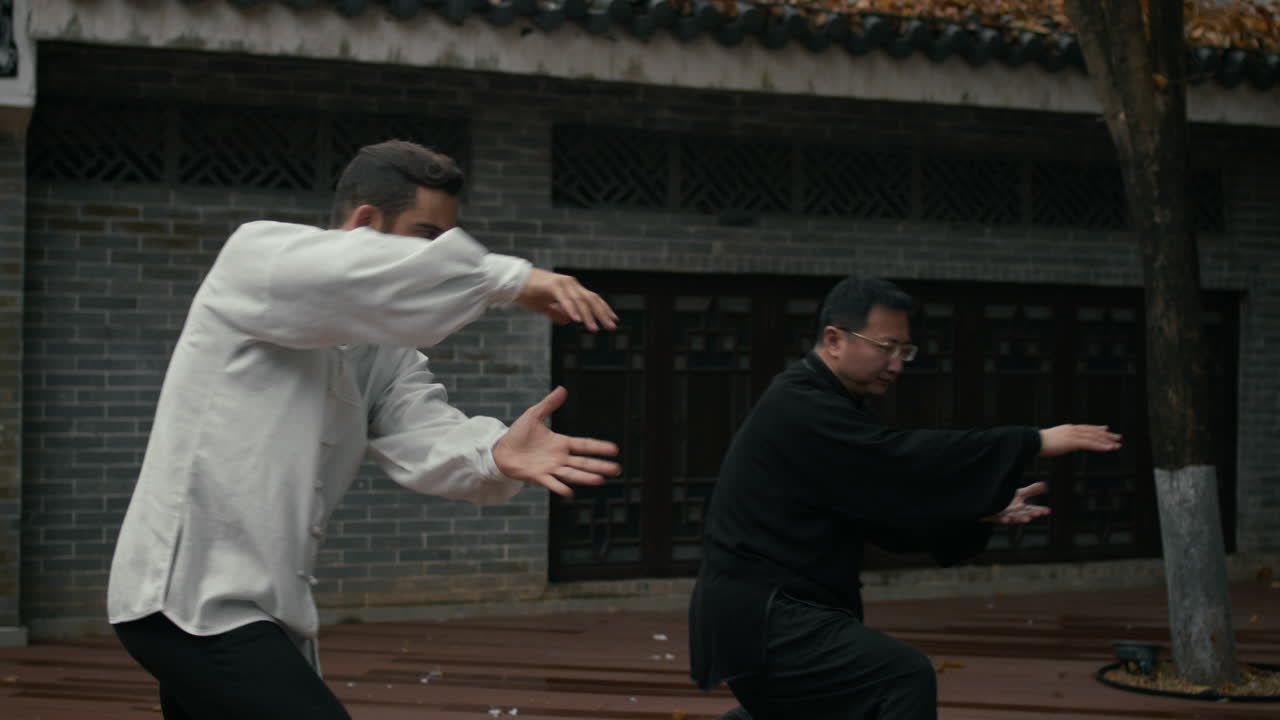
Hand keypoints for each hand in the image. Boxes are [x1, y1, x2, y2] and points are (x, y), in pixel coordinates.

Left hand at [493, 386, 620, 496]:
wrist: (500, 450)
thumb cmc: (518, 434)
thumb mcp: (534, 415)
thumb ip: (549, 404)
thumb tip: (562, 389)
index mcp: (561, 443)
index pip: (584, 445)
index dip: (599, 447)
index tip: (614, 449)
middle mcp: (559, 457)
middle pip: (583, 462)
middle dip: (600, 466)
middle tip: (616, 470)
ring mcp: (550, 468)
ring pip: (571, 473)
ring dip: (585, 477)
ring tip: (600, 480)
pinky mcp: (537, 476)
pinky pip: (551, 482)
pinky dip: (559, 487)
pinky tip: (569, 491)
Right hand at [516, 268, 617, 330]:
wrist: (512, 282)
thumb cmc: (528, 293)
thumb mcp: (545, 306)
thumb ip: (556, 312)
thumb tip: (567, 321)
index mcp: (571, 288)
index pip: (592, 298)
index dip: (604, 309)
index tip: (614, 320)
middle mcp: (570, 284)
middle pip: (591, 300)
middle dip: (602, 314)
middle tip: (612, 327)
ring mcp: (562, 284)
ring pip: (580, 301)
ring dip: (588, 316)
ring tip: (594, 329)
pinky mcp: (552, 286)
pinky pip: (564, 300)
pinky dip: (571, 310)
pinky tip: (577, 320)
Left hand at [981, 482, 1050, 524]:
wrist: (988, 503)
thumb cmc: (1005, 500)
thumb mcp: (1020, 494)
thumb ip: (1032, 491)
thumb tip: (1045, 484)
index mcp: (1021, 509)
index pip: (1033, 509)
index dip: (1040, 510)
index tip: (1048, 510)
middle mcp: (1015, 514)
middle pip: (1025, 514)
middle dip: (1032, 514)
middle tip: (1039, 513)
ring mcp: (1005, 516)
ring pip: (1014, 519)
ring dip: (1020, 519)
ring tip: (1027, 518)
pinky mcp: (995, 516)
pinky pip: (999, 518)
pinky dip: (1003, 519)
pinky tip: (1006, 519)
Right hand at [1038, 424, 1121, 456]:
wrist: (1033, 441)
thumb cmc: (1039, 443)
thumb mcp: (1053, 440)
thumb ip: (1061, 441)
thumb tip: (1063, 444)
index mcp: (1068, 429)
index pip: (1086, 428)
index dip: (1097, 429)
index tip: (1106, 429)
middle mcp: (1072, 429)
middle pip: (1093, 431)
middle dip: (1106, 435)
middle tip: (1118, 437)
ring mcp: (1073, 435)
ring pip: (1094, 437)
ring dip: (1107, 441)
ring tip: (1117, 445)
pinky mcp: (1073, 441)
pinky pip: (1090, 444)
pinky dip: (1100, 446)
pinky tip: (1108, 448)